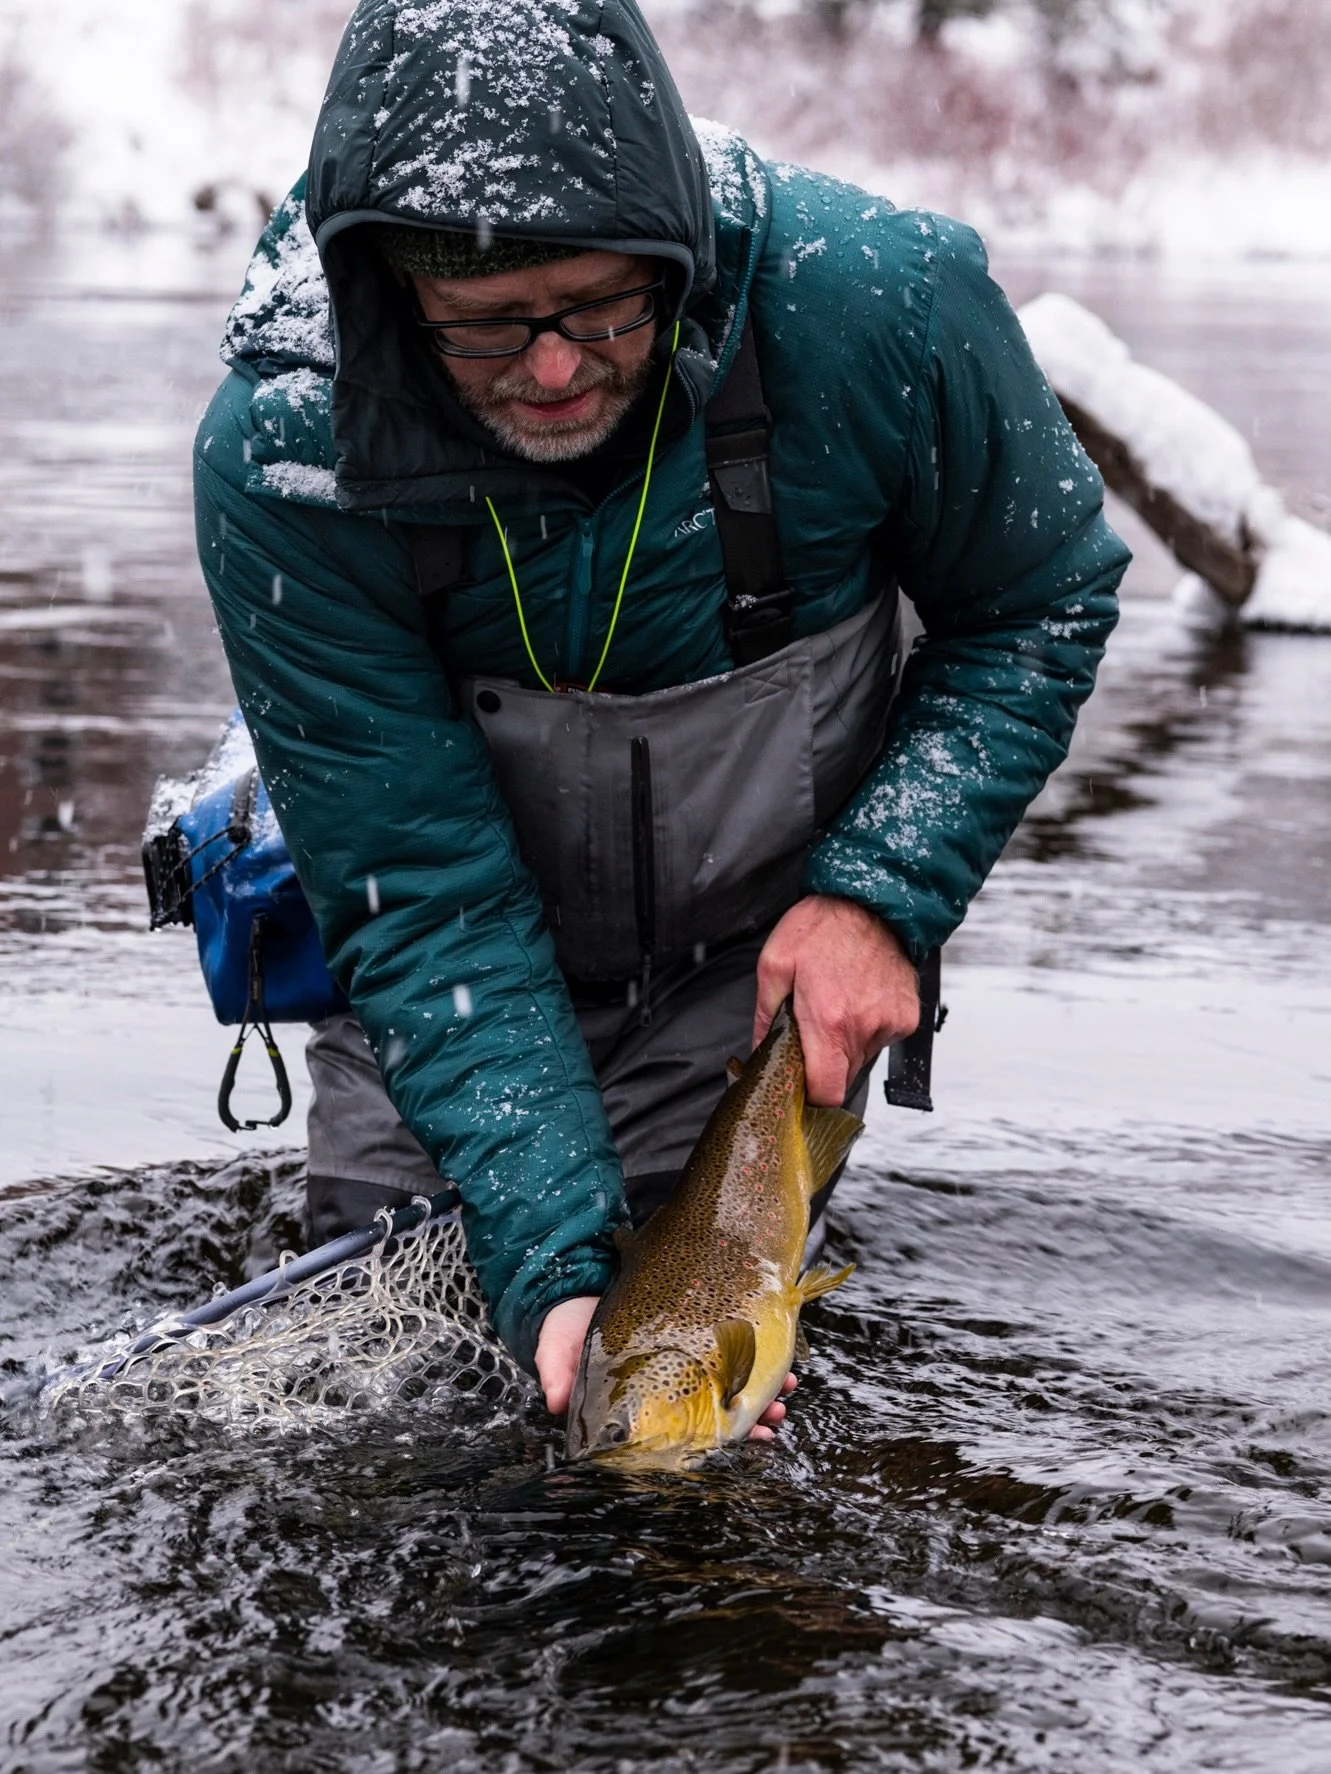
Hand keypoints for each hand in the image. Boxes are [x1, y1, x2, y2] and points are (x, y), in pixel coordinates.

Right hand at [535, 1296, 797, 1439]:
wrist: (577, 1288)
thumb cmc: (569, 1327)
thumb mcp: (556, 1347)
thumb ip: (556, 1372)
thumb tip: (556, 1402)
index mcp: (639, 1404)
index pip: (680, 1432)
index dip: (713, 1440)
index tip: (744, 1439)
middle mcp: (666, 1390)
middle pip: (714, 1415)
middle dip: (749, 1421)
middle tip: (774, 1418)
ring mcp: (684, 1362)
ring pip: (730, 1385)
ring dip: (761, 1391)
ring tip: (786, 1390)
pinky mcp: (695, 1333)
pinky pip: (731, 1349)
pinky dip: (756, 1353)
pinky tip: (777, 1354)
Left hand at [754, 894, 918, 1105]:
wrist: (871, 900)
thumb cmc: (821, 927)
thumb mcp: (775, 964)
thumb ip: (766, 1014)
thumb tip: (760, 1050)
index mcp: (828, 1020)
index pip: (826, 1093)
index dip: (811, 1095)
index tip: (800, 1083)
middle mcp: (864, 1027)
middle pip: (843, 1077)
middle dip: (825, 1062)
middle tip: (814, 1027)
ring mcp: (890, 1023)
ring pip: (862, 1057)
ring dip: (846, 1042)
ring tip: (838, 1002)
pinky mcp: (907, 1017)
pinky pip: (882, 1039)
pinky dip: (868, 1027)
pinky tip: (859, 997)